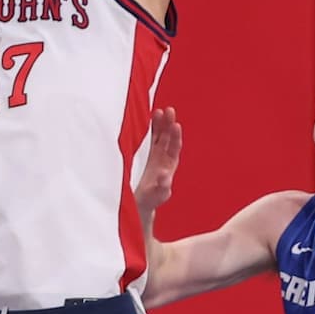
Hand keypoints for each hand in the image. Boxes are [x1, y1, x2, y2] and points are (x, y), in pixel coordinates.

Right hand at [135, 108, 181, 222]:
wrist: (139, 202)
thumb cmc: (149, 199)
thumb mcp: (156, 195)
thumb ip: (162, 187)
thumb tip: (166, 176)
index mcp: (169, 166)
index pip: (174, 148)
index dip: (175, 137)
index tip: (175, 125)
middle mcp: (163, 157)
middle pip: (168, 137)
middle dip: (169, 124)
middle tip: (169, 111)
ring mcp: (154, 154)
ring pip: (158, 135)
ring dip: (159, 123)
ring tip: (158, 111)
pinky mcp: (144, 153)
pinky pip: (147, 138)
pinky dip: (147, 128)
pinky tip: (145, 118)